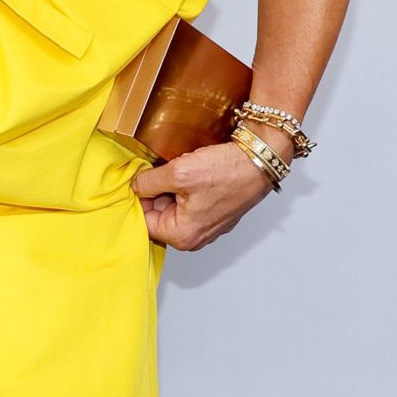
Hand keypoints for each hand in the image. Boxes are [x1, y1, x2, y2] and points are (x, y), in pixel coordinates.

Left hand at [133, 137, 276, 249]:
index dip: (139, 197)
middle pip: (158, 214)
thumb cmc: (228, 171)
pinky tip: (194, 171)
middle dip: (156, 192)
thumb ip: (148, 182)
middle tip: (162, 170)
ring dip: (171, 187)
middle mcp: (194, 237)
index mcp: (182, 236)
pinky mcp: (215, 212)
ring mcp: (206, 225)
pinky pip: (189, 201)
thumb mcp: (178, 173)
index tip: (141, 179)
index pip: (143, 221)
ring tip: (180, 169)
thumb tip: (135, 186)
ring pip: (173, 206)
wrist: (261, 159)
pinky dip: (186, 186)